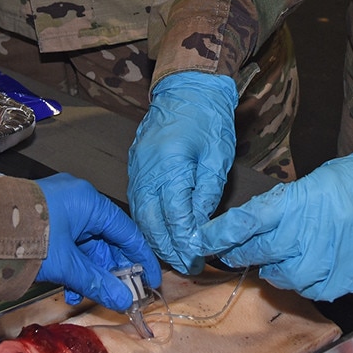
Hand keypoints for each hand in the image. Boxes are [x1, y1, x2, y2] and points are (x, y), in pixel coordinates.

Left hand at [34, 173, 161, 311]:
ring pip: (86, 244)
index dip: (142, 259)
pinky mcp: (44, 219)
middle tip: (120, 295)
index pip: (127, 231)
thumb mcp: (66, 264)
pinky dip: (73, 265)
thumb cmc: (26, 237)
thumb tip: (123, 301)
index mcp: (88, 201)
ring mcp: (59, 208)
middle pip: (106, 239)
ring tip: (85, 295)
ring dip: (90, 272)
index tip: (152, 281)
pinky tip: (69, 287)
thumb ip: (97, 282)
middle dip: (112, 271)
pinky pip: (69, 243)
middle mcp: (76, 199)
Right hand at [127, 72, 237, 270]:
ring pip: (140, 213)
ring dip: (155, 238)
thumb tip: (200, 226)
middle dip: (168, 247)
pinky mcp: (134, 165)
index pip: (175, 215)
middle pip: (151, 220)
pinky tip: (159, 233)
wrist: (187, 86)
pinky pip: (137, 201)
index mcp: (170, 165)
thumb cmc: (209, 118)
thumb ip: (207, 193)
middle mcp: (146, 169)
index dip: (185, 241)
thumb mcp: (217, 157)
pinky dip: (147, 221)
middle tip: (186, 266)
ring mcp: (136, 167)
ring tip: (174, 256)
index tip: (197, 259)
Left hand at [196, 144, 352, 299]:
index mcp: (288, 207)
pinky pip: (308, 290)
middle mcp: (297, 239)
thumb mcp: (308, 185)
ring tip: (291, 254)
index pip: (240, 225)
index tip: (200, 242)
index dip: (216, 236)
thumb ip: (279, 208)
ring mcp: (317, 266)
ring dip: (277, 268)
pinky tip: (317, 264)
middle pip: (254, 255)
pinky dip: (306, 280)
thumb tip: (252, 225)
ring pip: (278, 278)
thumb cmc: (352, 184)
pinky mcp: (335, 285)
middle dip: (242, 254)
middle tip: (240, 251)